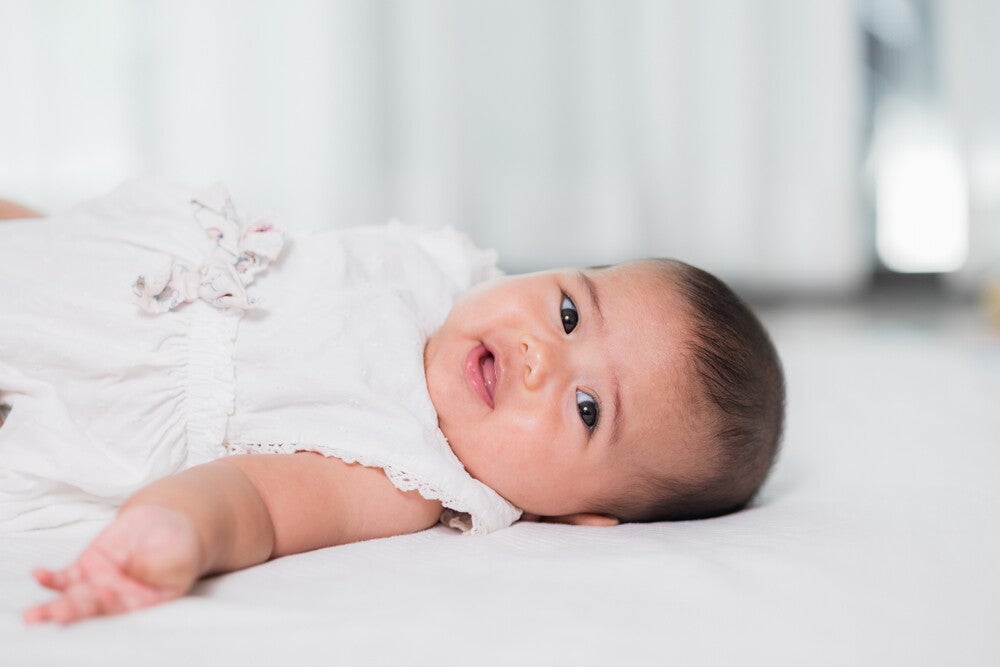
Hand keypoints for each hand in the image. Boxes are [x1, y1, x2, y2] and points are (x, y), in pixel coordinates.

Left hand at [24, 505, 201, 623]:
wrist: (167, 524)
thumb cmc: (179, 544)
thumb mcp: (177, 554)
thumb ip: (156, 565)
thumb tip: (132, 569)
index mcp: (143, 601)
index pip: (123, 607)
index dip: (111, 602)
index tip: (103, 595)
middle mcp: (117, 597)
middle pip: (92, 608)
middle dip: (72, 612)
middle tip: (55, 615)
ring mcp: (99, 583)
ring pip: (72, 598)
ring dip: (53, 607)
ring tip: (35, 614)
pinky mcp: (87, 567)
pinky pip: (65, 577)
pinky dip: (51, 579)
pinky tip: (40, 575)